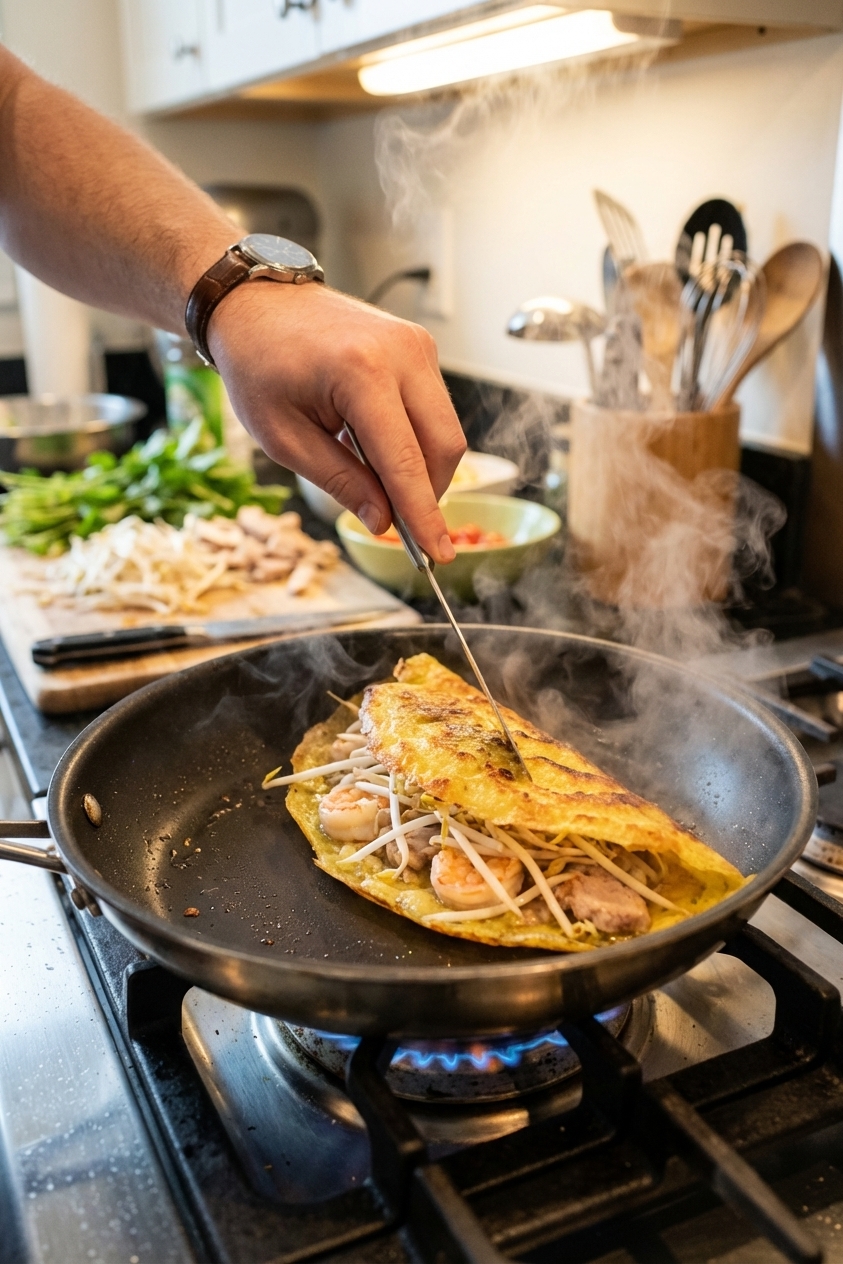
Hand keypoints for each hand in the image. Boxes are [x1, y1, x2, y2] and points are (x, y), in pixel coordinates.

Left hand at [207, 281, 464, 563]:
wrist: (256, 303)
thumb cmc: (259, 364)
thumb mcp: (284, 438)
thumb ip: (340, 481)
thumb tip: (383, 521)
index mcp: (361, 372)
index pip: (405, 460)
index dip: (424, 514)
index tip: (439, 554)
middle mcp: (400, 353)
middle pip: (444, 446)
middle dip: (427, 493)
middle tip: (396, 520)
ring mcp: (416, 345)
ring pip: (447, 430)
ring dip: (422, 468)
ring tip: (375, 475)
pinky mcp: (420, 347)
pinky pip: (436, 410)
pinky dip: (417, 441)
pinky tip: (379, 447)